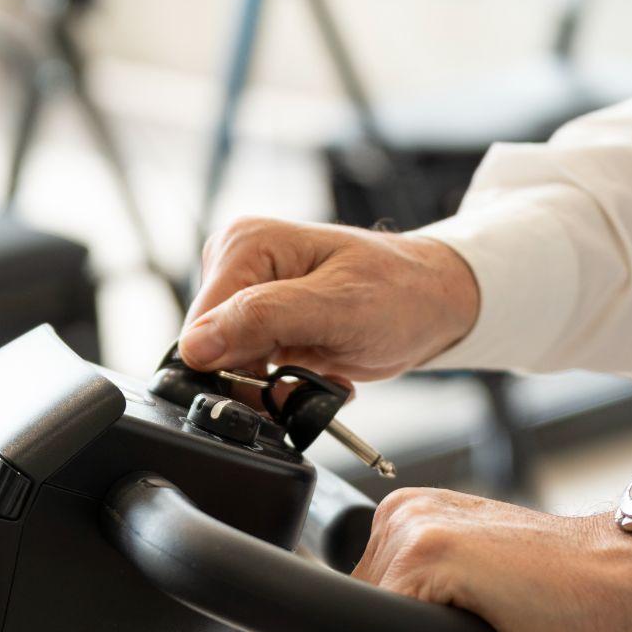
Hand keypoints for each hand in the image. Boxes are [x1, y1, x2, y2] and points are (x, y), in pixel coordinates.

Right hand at [179, 217, 480, 381]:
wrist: (436, 304)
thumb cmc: (403, 293)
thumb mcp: (335, 308)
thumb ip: (261, 320)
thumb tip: (196, 346)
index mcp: (245, 244)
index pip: (199, 325)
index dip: (230, 366)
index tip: (278, 378)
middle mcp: (238, 264)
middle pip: (209, 350)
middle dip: (254, 379)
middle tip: (307, 378)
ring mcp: (248, 294)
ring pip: (226, 368)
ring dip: (270, 387)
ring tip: (319, 372)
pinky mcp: (261, 322)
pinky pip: (247, 372)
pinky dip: (280, 386)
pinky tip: (315, 372)